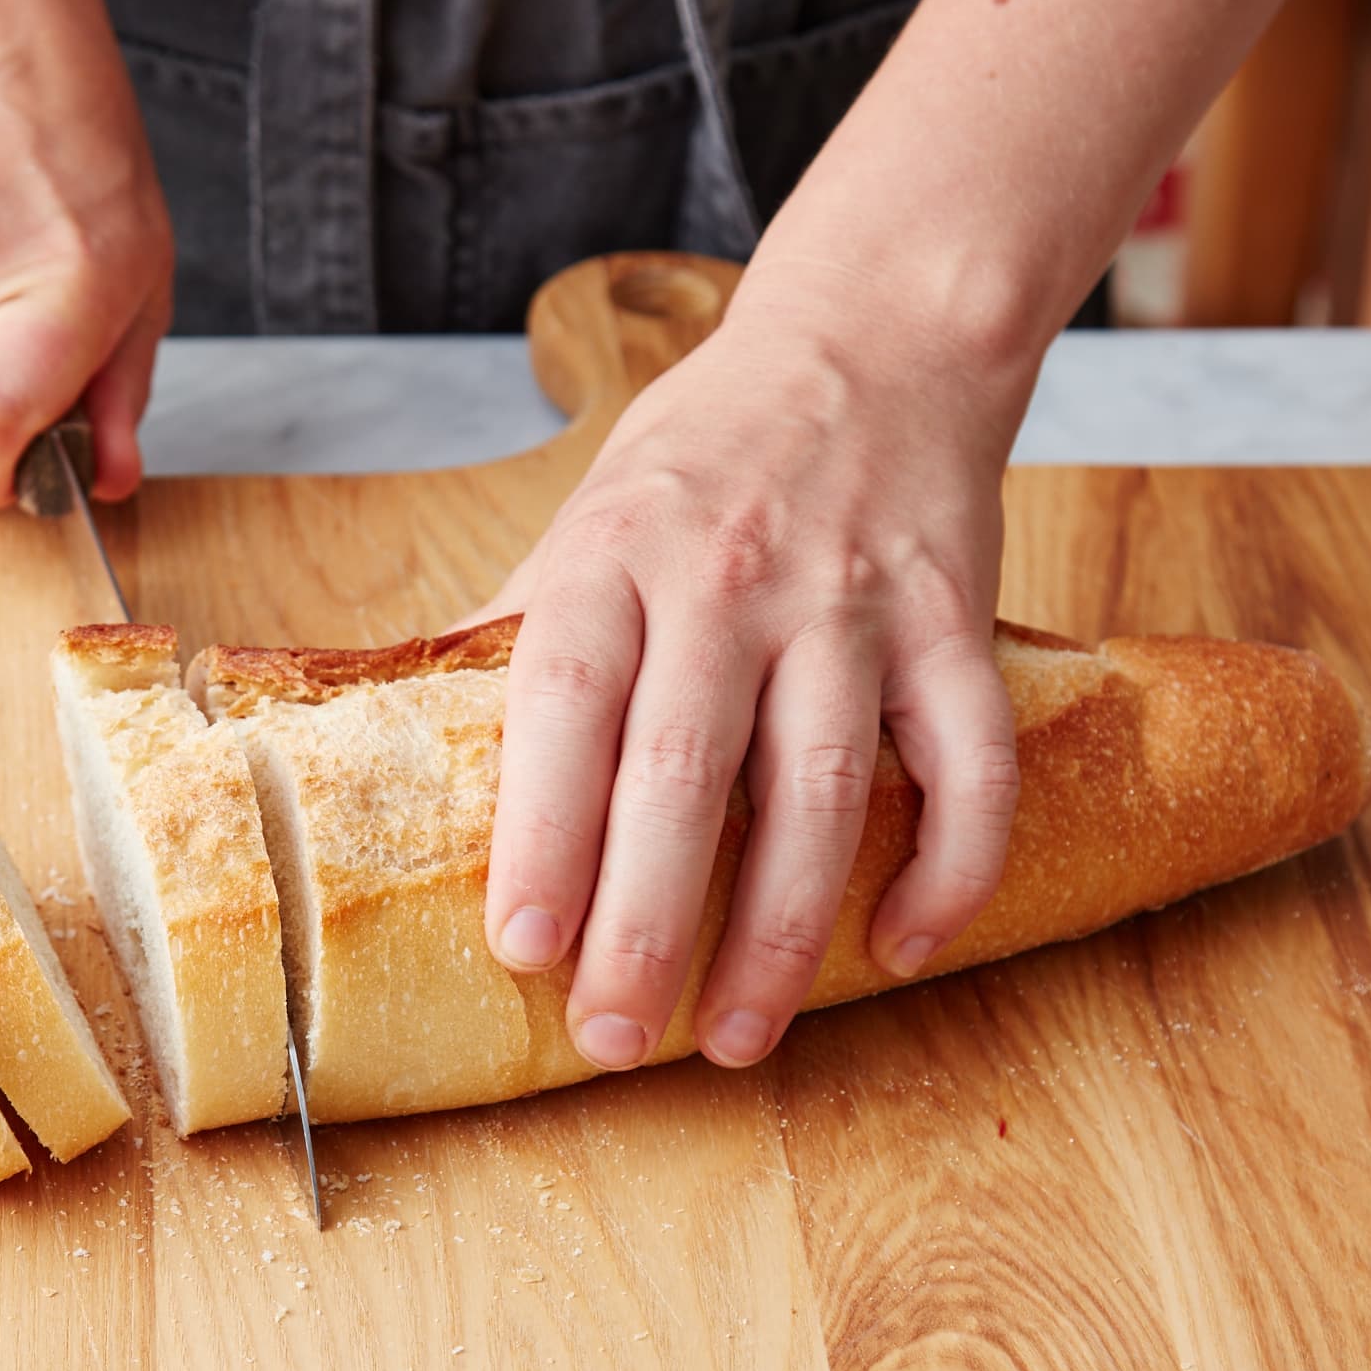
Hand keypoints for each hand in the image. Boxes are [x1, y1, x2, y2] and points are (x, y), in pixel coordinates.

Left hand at [472, 258, 1033, 1071]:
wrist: (875, 333)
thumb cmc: (707, 453)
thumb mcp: (583, 514)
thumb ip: (512, 632)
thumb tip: (401, 741)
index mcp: (614, 556)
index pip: (564, 706)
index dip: (541, 834)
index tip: (524, 946)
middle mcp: (729, 579)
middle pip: (683, 774)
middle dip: (649, 923)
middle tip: (617, 1037)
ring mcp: (850, 602)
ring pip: (822, 790)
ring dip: (782, 929)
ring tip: (739, 1034)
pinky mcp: (954, 619)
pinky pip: (968, 762)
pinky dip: (947, 864)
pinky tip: (901, 945)